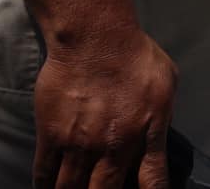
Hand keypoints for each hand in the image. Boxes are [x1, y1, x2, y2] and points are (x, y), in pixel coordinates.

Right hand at [31, 21, 176, 188]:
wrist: (94, 37)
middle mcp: (113, 146)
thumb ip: (163, 115)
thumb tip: (159, 134)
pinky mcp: (51, 136)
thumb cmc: (135, 53)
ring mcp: (79, 144)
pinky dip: (44, 187)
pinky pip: (44, 174)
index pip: (153, 181)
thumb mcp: (166, 83)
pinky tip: (48, 188)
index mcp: (146, 133)